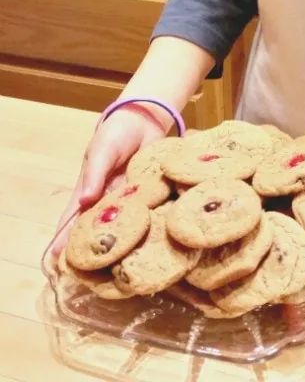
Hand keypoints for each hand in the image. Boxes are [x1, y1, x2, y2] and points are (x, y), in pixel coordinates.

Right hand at [51, 105, 168, 256]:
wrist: (145, 121)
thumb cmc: (115, 134)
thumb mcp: (102, 151)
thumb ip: (95, 175)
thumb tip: (86, 202)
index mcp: (88, 192)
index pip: (73, 221)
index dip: (65, 242)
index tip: (60, 264)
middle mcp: (106, 202)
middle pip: (96, 231)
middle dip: (92, 251)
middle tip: (91, 278)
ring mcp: (128, 203)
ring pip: (121, 228)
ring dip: (120, 245)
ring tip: (119, 271)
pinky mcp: (148, 199)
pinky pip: (146, 217)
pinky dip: (145, 230)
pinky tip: (148, 248)